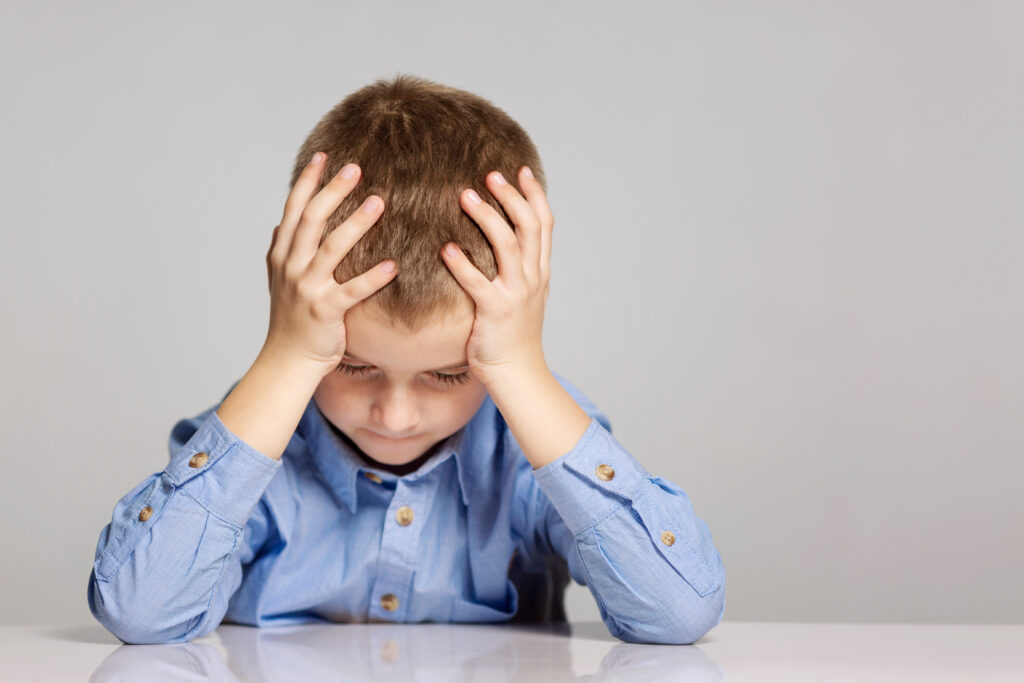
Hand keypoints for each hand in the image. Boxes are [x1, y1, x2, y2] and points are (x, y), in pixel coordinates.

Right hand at [263, 153, 396, 373]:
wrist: (288, 360)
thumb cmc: (290, 319)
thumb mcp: (279, 281)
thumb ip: (281, 250)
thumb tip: (280, 223)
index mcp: (282, 255)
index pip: (294, 209)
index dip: (308, 181)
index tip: (323, 156)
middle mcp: (292, 267)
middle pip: (312, 220)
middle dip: (333, 191)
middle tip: (356, 168)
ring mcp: (307, 289)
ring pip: (332, 248)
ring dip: (356, 223)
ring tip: (379, 202)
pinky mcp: (326, 311)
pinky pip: (352, 291)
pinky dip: (372, 277)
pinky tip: (393, 265)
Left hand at [440, 166, 552, 384]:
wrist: (517, 372)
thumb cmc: (513, 333)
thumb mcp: (525, 294)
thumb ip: (519, 266)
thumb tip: (506, 239)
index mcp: (539, 270)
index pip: (544, 223)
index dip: (534, 194)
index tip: (519, 169)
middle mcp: (532, 277)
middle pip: (528, 226)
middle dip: (510, 196)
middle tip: (489, 175)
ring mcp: (516, 294)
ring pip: (507, 245)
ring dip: (486, 217)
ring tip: (464, 196)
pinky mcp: (495, 312)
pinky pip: (477, 283)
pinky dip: (462, 264)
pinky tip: (446, 248)